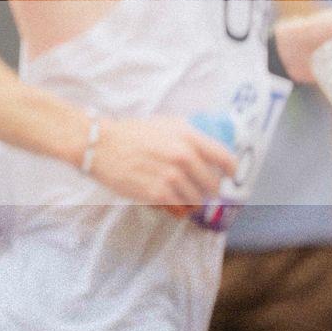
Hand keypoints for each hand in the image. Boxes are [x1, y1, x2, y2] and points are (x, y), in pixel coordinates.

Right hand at [84, 116, 237, 216]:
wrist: (100, 145)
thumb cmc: (130, 133)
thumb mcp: (163, 123)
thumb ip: (188, 131)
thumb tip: (211, 141)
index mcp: (187, 136)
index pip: (224, 157)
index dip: (231, 170)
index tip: (229, 175)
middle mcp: (182, 156)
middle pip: (212, 184)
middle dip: (209, 189)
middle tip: (200, 188)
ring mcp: (170, 176)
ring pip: (197, 198)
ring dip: (191, 199)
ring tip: (180, 193)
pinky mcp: (157, 193)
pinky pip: (180, 207)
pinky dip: (178, 207)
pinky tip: (170, 201)